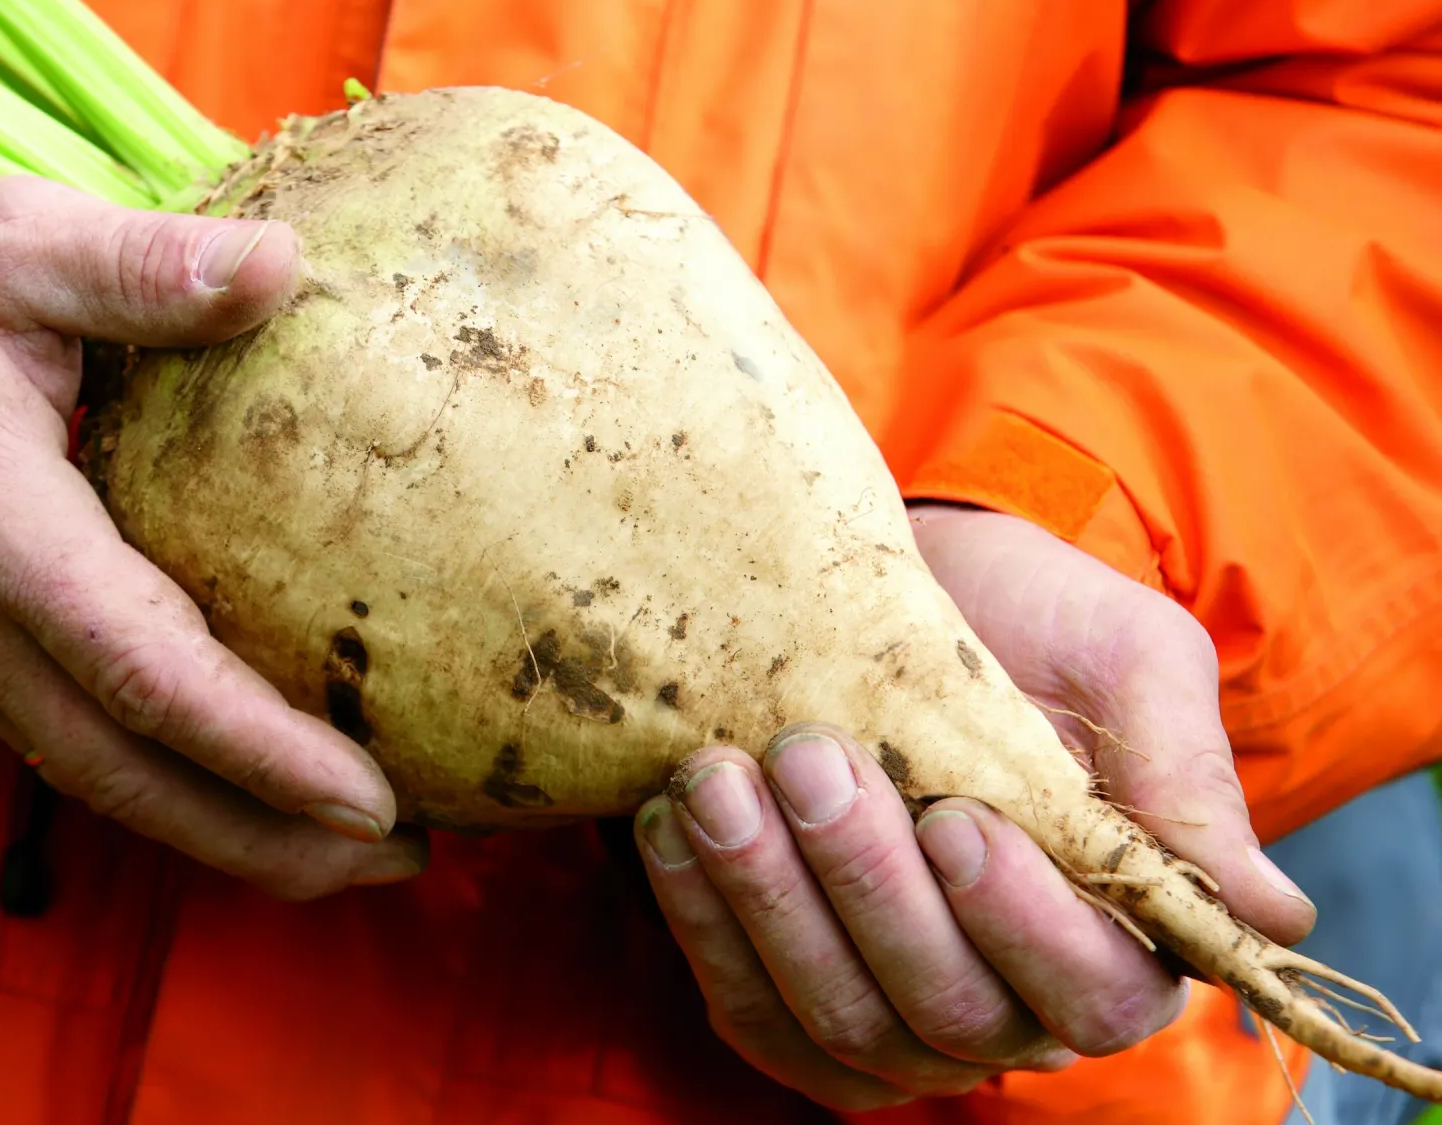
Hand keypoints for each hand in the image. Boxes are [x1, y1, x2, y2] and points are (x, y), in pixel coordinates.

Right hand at [0, 177, 425, 898]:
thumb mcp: (7, 239)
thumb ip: (144, 264)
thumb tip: (286, 269)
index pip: (143, 673)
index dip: (258, 751)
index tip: (369, 801)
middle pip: (128, 775)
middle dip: (266, 838)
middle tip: (400, 855)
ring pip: (97, 784)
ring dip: (224, 834)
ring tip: (351, 854)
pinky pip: (67, 751)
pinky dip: (163, 790)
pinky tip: (244, 789)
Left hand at [632, 504, 1316, 1109]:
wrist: (913, 589)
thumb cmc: (1034, 626)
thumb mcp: (1130, 665)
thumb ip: (1185, 779)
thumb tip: (1271, 915)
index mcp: (1115, 938)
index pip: (1091, 990)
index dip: (1021, 923)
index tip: (957, 816)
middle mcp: (1007, 1002)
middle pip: (948, 1015)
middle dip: (868, 891)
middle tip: (810, 761)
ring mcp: (890, 1009)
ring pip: (836, 1024)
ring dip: (768, 906)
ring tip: (719, 783)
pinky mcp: (788, 993)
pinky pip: (746, 1009)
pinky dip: (704, 926)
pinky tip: (677, 825)